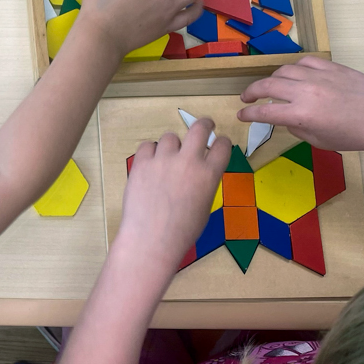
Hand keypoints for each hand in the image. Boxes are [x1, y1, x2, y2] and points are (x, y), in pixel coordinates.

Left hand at [113, 118, 230, 271]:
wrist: (151, 239)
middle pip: (200, 128)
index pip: (222, 145)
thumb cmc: (182, 231)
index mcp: (209, 175)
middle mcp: (188, 161)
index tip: (218, 142)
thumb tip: (199, 172)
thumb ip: (204, 183)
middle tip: (205, 125)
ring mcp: (163, 160)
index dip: (221, 142)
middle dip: (205, 124)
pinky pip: (147, 146)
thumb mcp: (204, 206)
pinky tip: (150, 164)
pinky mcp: (141, 163)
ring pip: (170, 137)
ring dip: (172, 146)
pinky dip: (150, 153)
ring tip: (168, 159)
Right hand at [238, 57, 363, 153]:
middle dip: (251, 92)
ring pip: (284, 71)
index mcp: (301, 115)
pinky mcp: (332, 67)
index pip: (264, 112)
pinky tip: (295, 75)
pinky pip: (305, 62)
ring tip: (270, 87)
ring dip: (272, 79)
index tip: (241, 115)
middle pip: (267, 86)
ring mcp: (319, 76)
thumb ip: (297, 128)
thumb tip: (287, 118)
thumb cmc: (354, 136)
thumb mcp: (320, 141)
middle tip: (246, 98)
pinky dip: (294, 69)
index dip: (248, 114)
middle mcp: (306, 92)